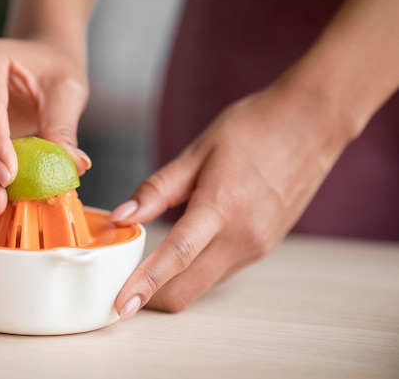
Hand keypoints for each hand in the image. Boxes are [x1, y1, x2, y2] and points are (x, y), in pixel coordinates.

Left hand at [110, 82, 351, 318]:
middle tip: (123, 284)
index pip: (177, 256)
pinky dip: (195, 268)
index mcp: (222, 207)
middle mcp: (243, 237)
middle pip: (188, 289)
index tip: (122, 307)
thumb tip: (123, 216)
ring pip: (203, 283)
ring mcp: (257, 246)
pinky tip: (184, 247)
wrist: (310, 124)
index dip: (145, 284)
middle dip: (152, 296)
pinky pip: (220, 270)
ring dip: (173, 282)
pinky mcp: (263, 247)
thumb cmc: (253, 129)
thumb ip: (157, 189)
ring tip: (148, 261)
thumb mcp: (197, 152)